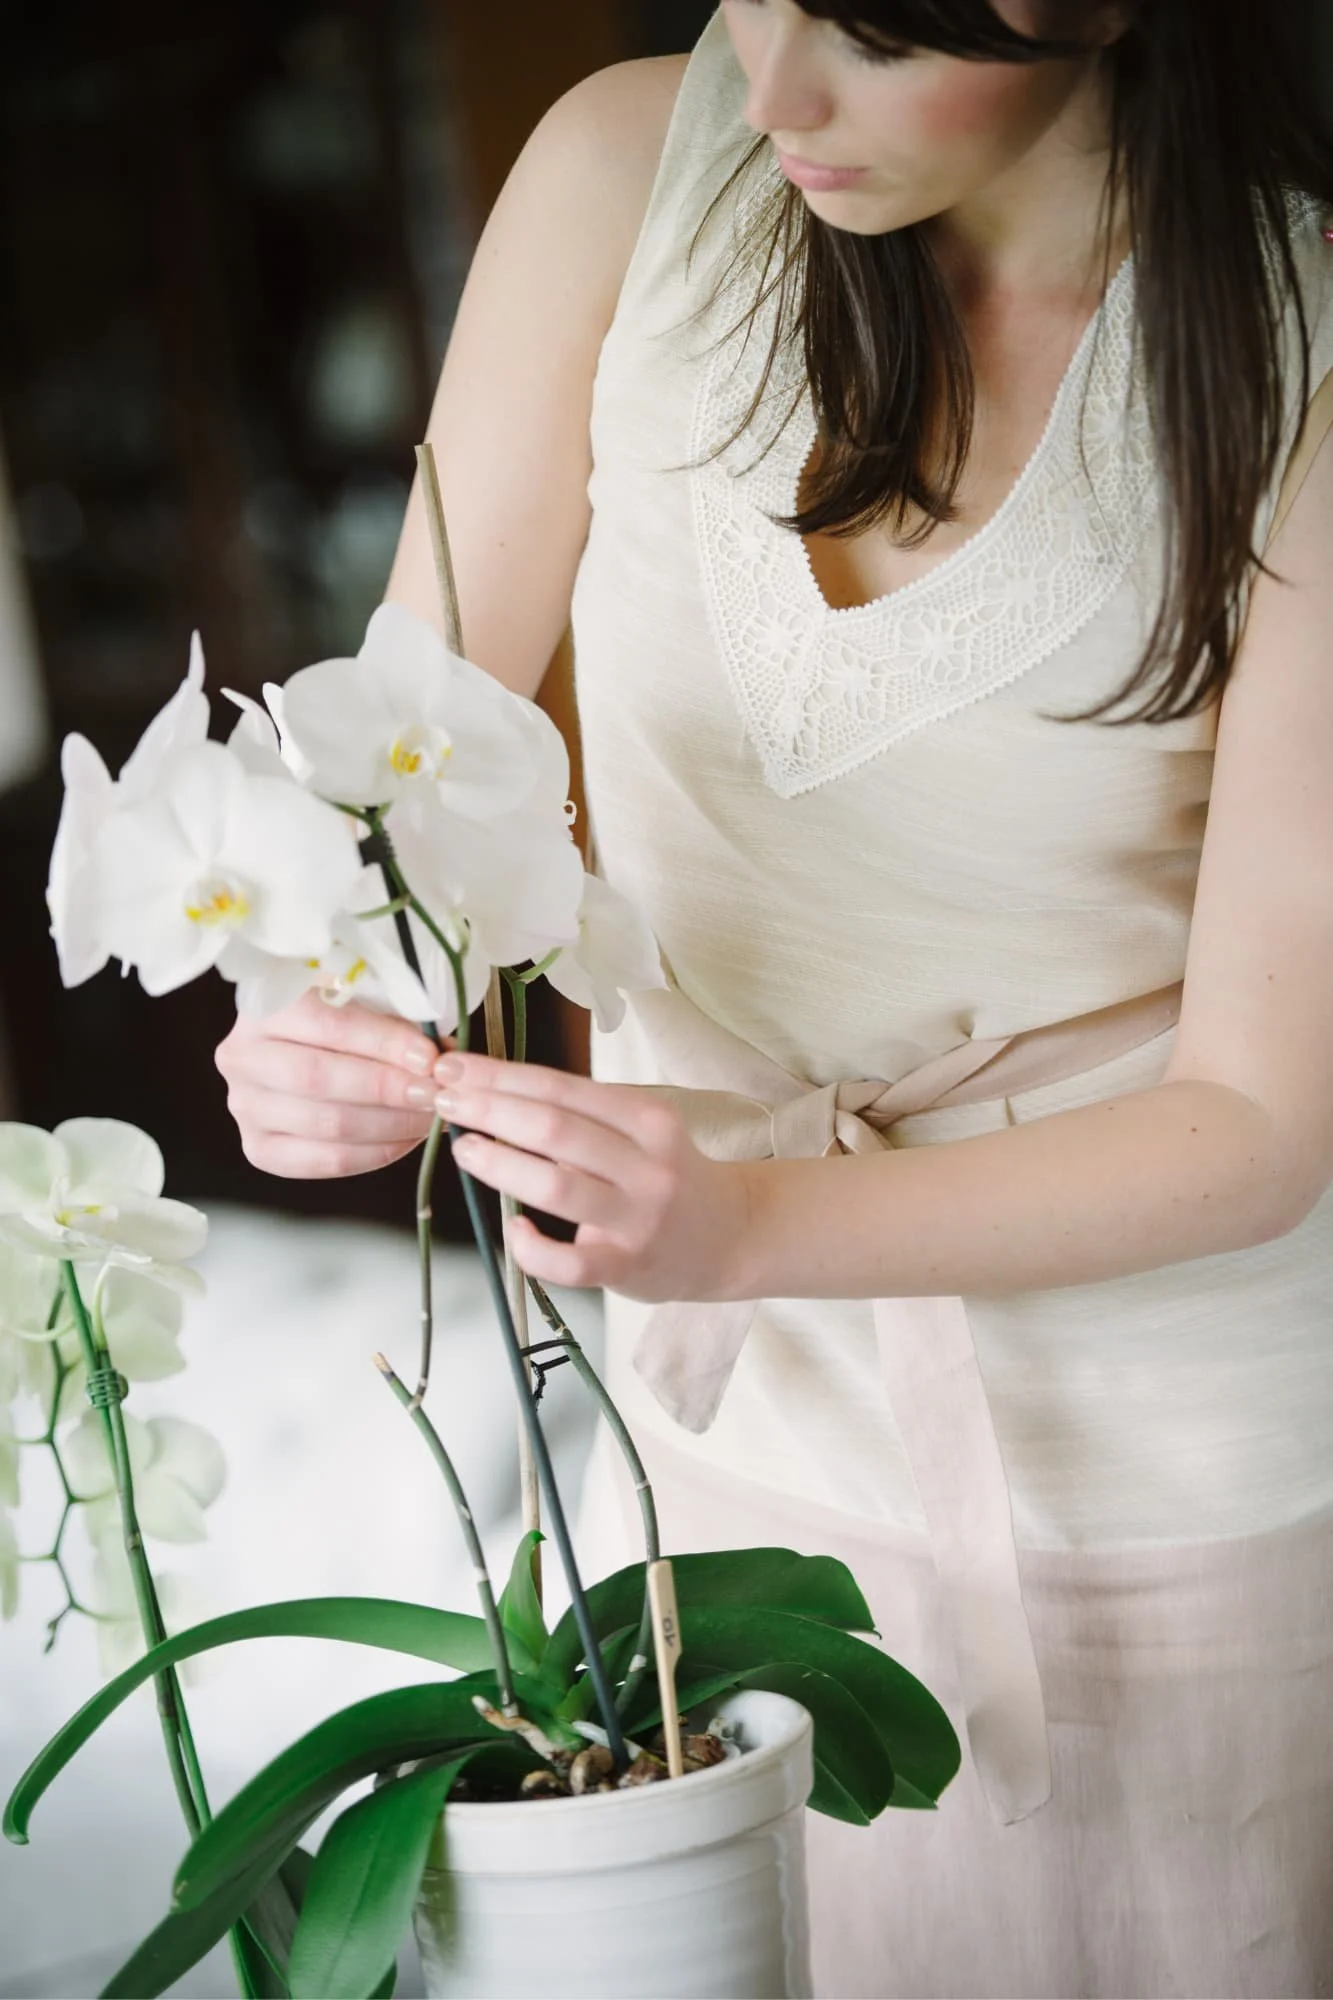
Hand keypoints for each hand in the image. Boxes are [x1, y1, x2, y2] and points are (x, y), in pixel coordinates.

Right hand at [216, 990, 446, 1178]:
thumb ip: (394, 1019)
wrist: (296, 1047)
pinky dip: (374, 1153)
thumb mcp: (361, 999)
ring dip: (390, 1123)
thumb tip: (443, 1056)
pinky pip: (323, 1161)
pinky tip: (406, 1139)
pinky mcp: (259, 1148)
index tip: (430, 1057)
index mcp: (263, 1005)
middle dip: (388, 1088)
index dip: (383, 1043)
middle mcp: (242, 1056)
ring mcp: (245, 1106)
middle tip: (436, 1092)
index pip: (327, 1025)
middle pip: (319, 1079)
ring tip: (431, 1116)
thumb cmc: (338, 1014)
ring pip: (325, 1124)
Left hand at [432, 1051, 753, 1298]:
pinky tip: (514, 1231)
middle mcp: (647, 1164)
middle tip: (443, 1100)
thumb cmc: (666, 1175)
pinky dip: (533, 1247)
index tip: (454, 1067)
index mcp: (647, 1119)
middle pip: (555, 1129)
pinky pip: (570, 1262)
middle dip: (491, 1109)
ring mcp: (638, 1218)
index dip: (501, 1075)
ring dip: (501, 1164)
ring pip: (557, 1187)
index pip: (562, 1087)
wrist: (730, 1236)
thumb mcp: (640, 1131)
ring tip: (465, 1149)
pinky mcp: (628, 1267)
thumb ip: (582, 1116)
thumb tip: (492, 1091)